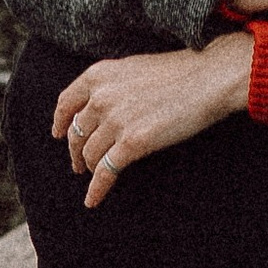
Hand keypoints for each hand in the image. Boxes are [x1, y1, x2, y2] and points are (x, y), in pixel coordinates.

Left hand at [53, 38, 251, 207]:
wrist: (208, 78)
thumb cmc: (179, 72)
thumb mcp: (134, 67)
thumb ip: (112, 85)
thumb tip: (99, 105)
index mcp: (99, 75)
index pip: (66, 103)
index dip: (60, 122)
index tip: (59, 134)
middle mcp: (101, 97)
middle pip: (76, 133)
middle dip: (75, 151)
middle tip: (79, 163)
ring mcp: (116, 120)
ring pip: (89, 154)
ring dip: (89, 168)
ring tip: (93, 176)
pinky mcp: (132, 142)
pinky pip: (105, 172)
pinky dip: (96, 189)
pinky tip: (93, 200)